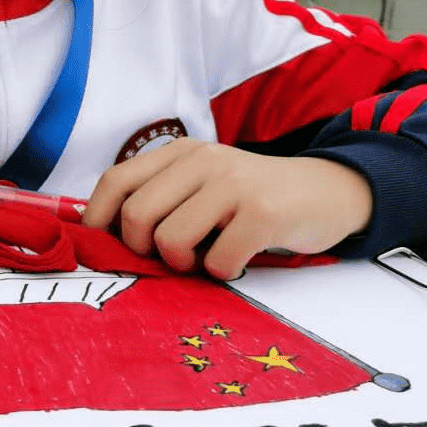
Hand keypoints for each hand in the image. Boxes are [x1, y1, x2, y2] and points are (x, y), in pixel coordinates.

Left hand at [83, 138, 372, 279]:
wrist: (329, 192)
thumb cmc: (253, 200)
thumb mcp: (203, 185)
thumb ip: (161, 199)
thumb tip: (103, 238)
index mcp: (179, 153)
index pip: (115, 182)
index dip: (97, 221)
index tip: (103, 249)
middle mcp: (201, 161)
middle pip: (136, 216)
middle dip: (144, 251)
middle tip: (174, 256)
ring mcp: (232, 184)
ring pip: (170, 240)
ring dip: (185, 265)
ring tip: (208, 256)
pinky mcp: (262, 213)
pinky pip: (217, 261)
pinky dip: (223, 273)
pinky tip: (239, 260)